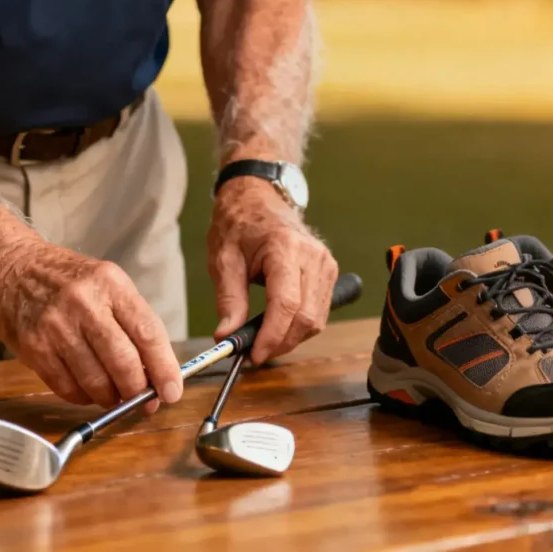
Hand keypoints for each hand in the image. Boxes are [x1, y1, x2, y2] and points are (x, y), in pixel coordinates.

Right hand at [0, 240, 182, 412]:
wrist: (10, 268)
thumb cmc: (68, 280)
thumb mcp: (107, 283)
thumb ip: (132, 322)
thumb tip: (156, 370)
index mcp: (111, 284)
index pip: (147, 332)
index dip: (164, 368)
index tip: (172, 390)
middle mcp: (84, 303)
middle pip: (123, 361)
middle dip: (138, 390)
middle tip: (145, 402)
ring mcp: (56, 326)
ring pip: (95, 381)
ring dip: (111, 397)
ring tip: (115, 395)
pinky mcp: (34, 347)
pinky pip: (67, 387)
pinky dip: (83, 396)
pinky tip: (88, 390)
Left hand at [208, 176, 338, 364]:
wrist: (259, 197)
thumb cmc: (239, 223)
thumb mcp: (223, 259)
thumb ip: (228, 300)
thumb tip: (226, 337)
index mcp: (285, 247)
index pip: (286, 303)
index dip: (271, 335)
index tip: (252, 355)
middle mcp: (314, 256)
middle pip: (306, 317)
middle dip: (280, 342)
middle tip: (253, 353)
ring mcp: (326, 264)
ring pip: (316, 320)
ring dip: (290, 338)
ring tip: (262, 340)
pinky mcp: (329, 272)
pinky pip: (320, 312)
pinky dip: (299, 327)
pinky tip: (278, 327)